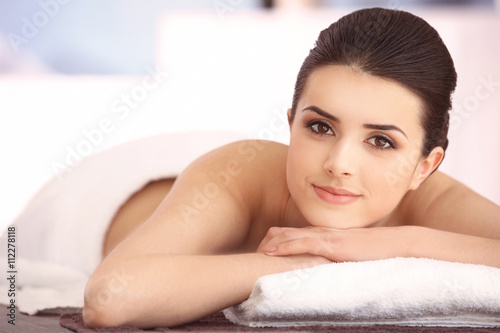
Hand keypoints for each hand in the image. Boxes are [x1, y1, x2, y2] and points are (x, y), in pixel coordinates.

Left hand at [257, 226, 415, 261]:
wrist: (396, 244)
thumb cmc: (373, 252)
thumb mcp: (347, 255)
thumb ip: (333, 258)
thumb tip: (322, 269)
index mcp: (322, 234)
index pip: (289, 234)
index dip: (272, 242)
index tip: (260, 255)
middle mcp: (319, 232)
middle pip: (282, 232)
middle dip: (265, 243)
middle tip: (250, 257)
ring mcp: (325, 236)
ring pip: (288, 235)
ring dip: (269, 245)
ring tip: (254, 255)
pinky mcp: (332, 243)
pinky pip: (303, 242)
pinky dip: (284, 247)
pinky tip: (271, 253)